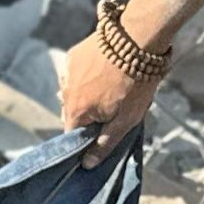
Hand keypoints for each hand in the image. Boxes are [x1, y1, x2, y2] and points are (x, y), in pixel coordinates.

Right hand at [59, 19, 162, 161]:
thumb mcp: (126, 120)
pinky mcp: (74, 55)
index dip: (88, 139)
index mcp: (76, 111)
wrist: (137, 39)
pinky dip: (86, 77)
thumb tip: (87, 164)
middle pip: (73, 113)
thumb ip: (105, 143)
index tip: (103, 133)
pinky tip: (104, 72)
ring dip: (86, 95)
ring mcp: (68, 72)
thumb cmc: (135, 83)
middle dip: (89, 115)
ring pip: (74, 92)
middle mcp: (65, 92)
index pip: (73, 136)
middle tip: (113, 108)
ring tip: (110, 88)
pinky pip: (75, 74)